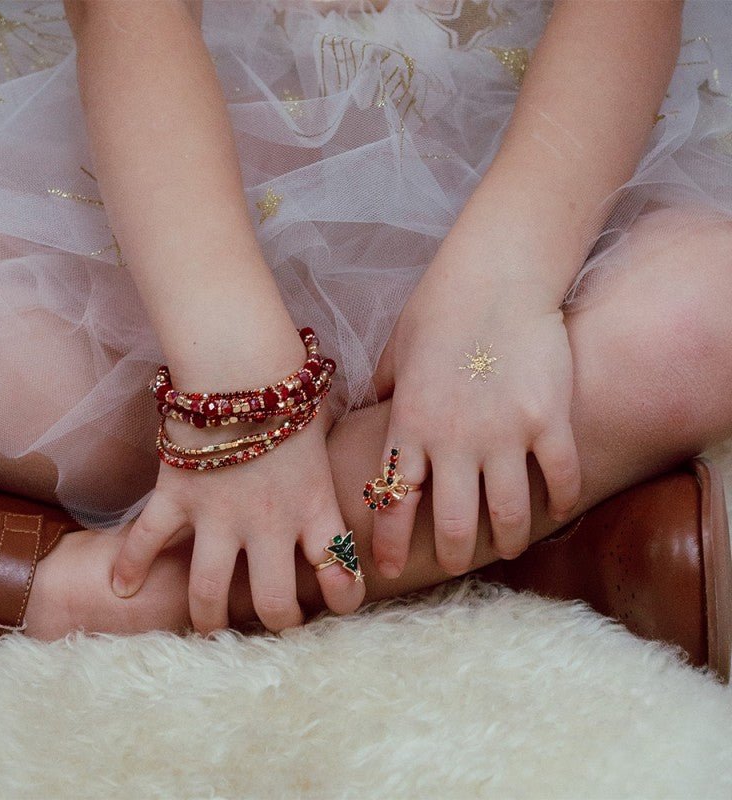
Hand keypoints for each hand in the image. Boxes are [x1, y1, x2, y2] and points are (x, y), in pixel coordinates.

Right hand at [111, 370, 365, 635]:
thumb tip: (346, 451)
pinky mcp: (176, 496)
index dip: (345, 596)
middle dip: (279, 621)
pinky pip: (147, 542)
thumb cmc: (288, 386)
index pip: (340, 570)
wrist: (241, 360)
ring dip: (209, 617)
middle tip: (276, 619)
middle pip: (275, 602)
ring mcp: (219, 515)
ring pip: (209, 591)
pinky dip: (132, 567)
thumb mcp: (324, 429)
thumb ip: (329, 457)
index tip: (342, 602)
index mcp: (314, 504)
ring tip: (209, 626)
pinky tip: (125, 588)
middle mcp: (270, 522)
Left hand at [370, 235, 580, 577]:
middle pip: (451, 522)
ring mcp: (504, 432)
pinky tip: (558, 509)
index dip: (388, 542)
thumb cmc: (441, 306)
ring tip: (508, 546)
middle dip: (448, 554)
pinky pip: (559, 478)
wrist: (497, 272)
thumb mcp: (398, 351)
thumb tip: (373, 411)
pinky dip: (560, 501)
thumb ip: (386, 391)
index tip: (387, 569)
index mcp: (410, 424)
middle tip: (450, 563)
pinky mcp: (548, 419)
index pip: (393, 501)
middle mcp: (453, 439)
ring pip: (508, 513)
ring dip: (507, 540)